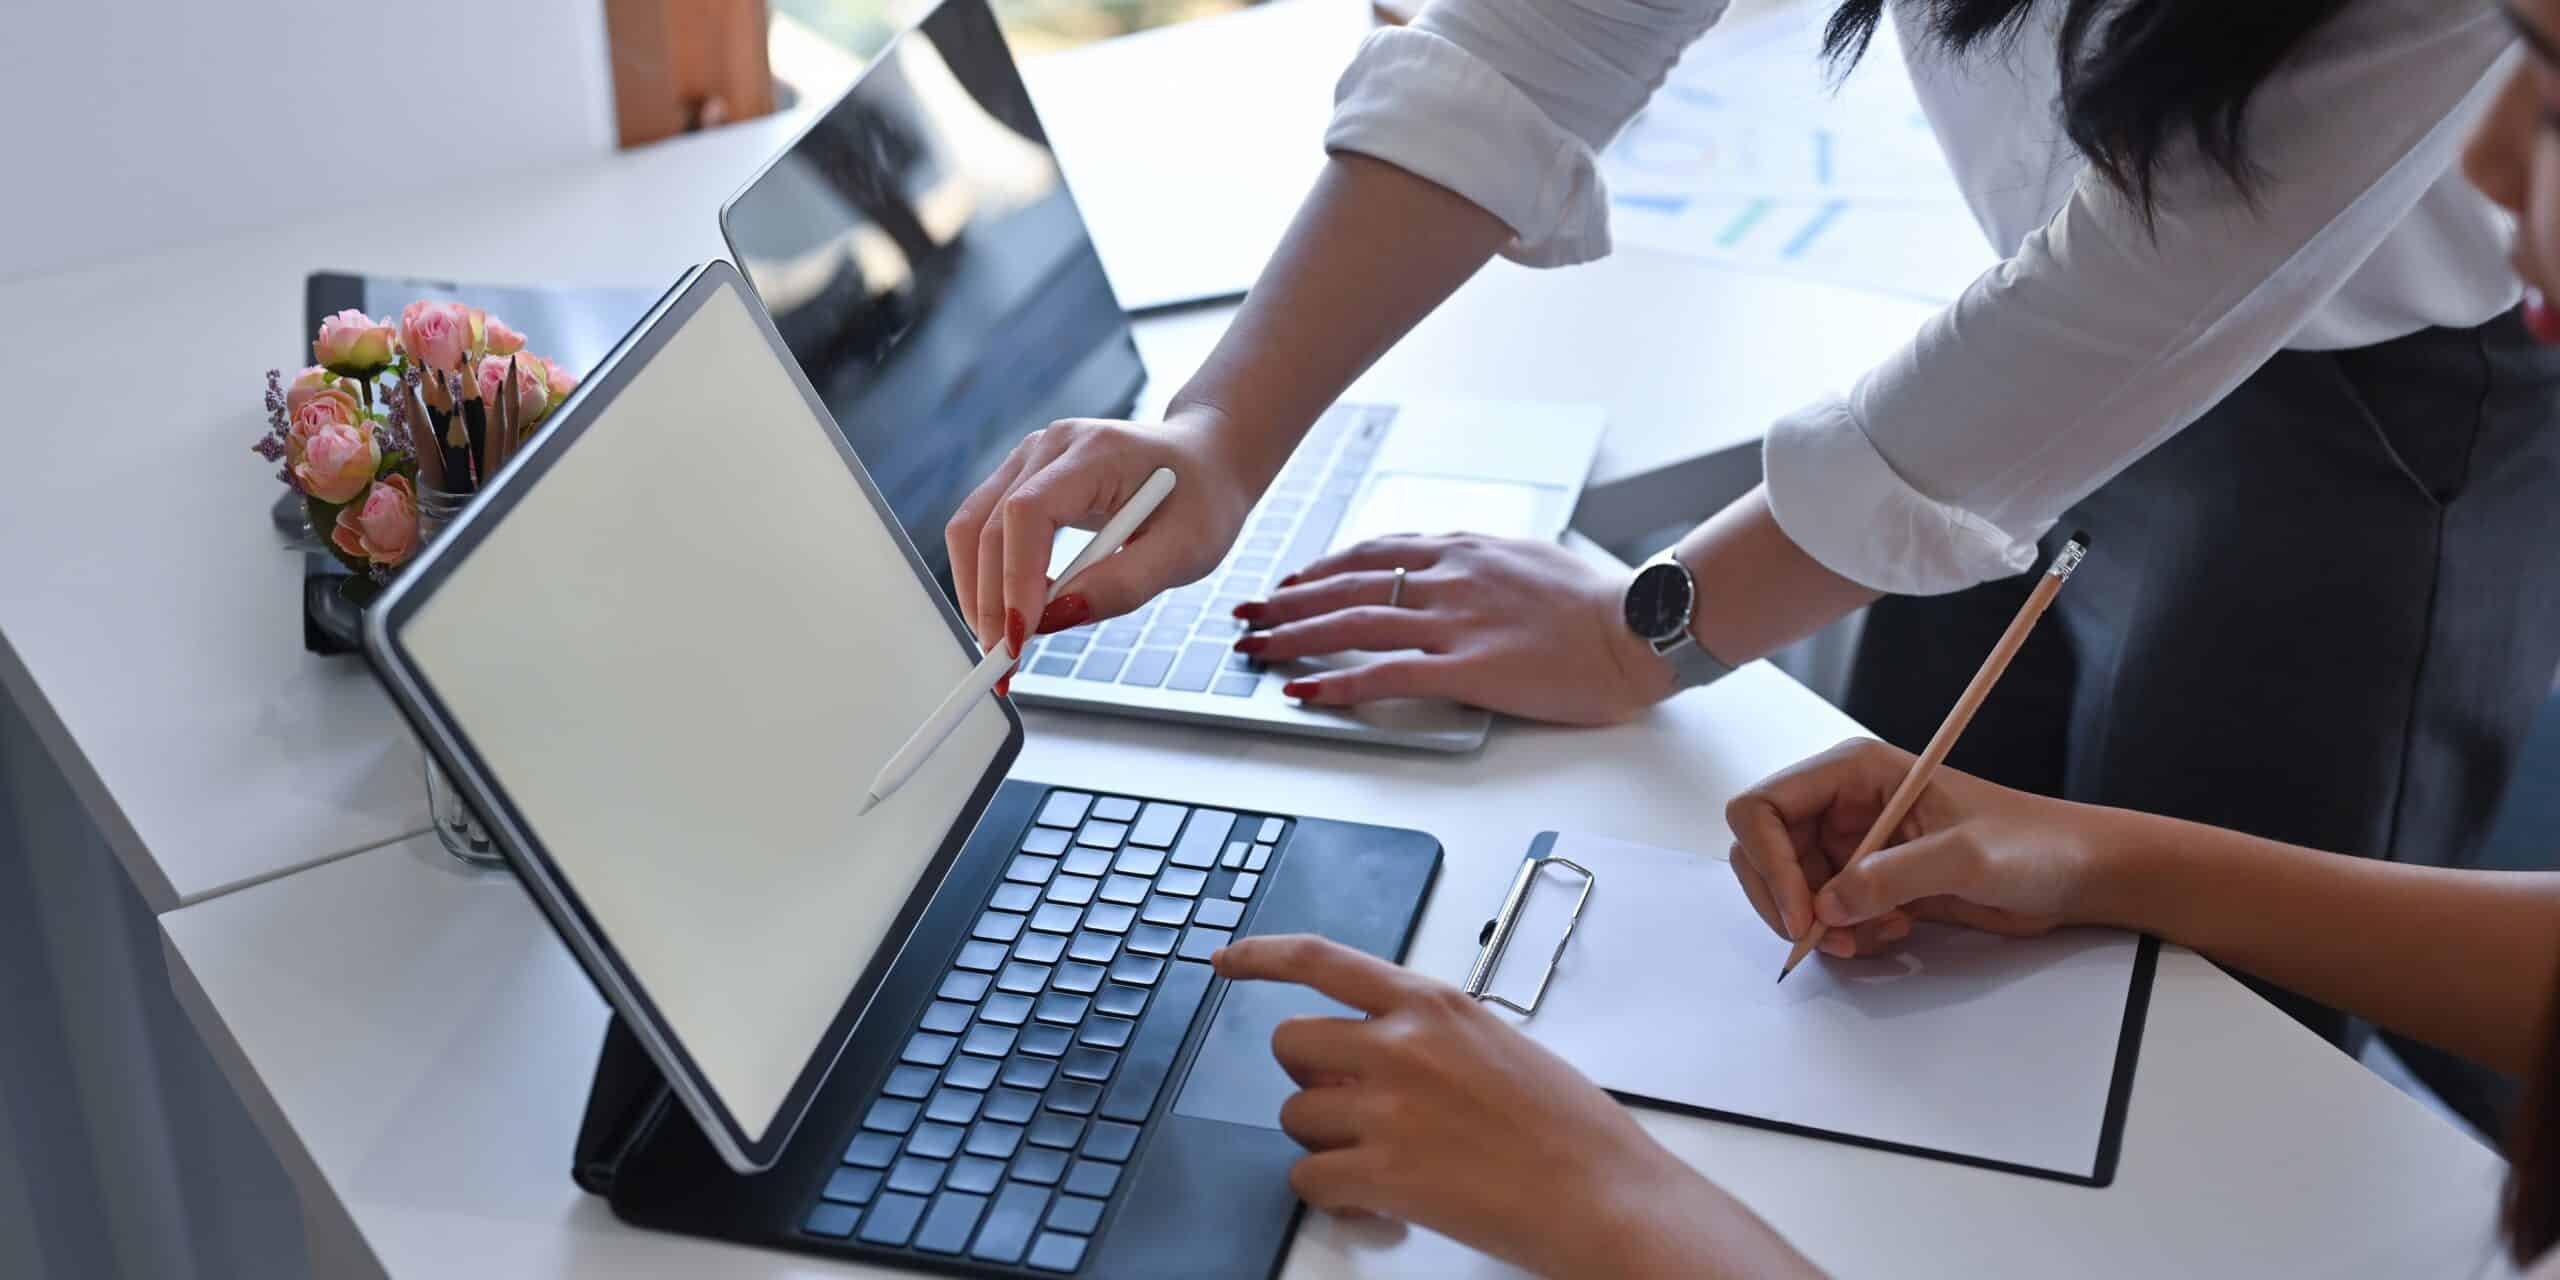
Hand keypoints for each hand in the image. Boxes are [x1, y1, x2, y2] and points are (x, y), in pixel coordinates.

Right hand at [944, 405, 1262, 658]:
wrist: (1207, 459)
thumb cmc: (1203, 499)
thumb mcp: (1186, 551)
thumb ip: (1124, 584)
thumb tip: (1055, 619)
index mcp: (1096, 451)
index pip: (1028, 512)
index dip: (1015, 579)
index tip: (1019, 640)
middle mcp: (1051, 447)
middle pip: (987, 526)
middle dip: (989, 604)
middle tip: (1004, 668)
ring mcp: (1030, 460)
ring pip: (971, 529)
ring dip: (978, 594)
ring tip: (1005, 649)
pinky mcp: (1022, 480)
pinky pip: (983, 530)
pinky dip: (989, 579)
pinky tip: (1016, 614)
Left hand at [1212, 935, 1814, 1278]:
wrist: (1604, 1193)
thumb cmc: (1570, 1127)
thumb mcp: (1497, 1045)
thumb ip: (1427, 1036)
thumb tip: (1372, 1053)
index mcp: (1433, 1004)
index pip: (1322, 959)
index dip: (1263, 956)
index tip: (1228, 960)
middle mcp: (1400, 1045)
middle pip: (1292, 1043)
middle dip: (1310, 1075)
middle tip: (1347, 1104)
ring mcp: (1387, 1109)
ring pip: (1297, 1115)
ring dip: (1327, 1140)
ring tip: (1385, 1158)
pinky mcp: (1383, 1174)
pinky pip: (1309, 1177)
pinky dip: (1333, 1192)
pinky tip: (1377, 1196)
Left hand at [1233, 534, 1673, 724]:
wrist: (1637, 626)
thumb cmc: (1596, 602)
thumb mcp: (1531, 558)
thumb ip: (1483, 563)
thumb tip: (1457, 567)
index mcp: (1464, 549)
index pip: (1373, 552)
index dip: (1322, 568)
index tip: (1292, 583)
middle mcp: (1448, 577)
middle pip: (1347, 584)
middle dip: (1288, 600)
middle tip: (1248, 614)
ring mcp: (1454, 622)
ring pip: (1352, 623)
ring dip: (1293, 635)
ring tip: (1254, 648)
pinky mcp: (1466, 669)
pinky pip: (1384, 673)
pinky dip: (1336, 680)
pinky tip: (1304, 690)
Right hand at [1724, 739, 2120, 958]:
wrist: (2074, 874)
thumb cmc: (2033, 843)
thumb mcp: (1966, 857)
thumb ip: (1892, 877)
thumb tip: (1824, 907)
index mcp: (1854, 772)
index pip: (1764, 808)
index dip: (1767, 862)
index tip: (1802, 914)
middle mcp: (1842, 804)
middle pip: (1763, 852)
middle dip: (1786, 901)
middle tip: (1826, 940)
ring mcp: (1853, 844)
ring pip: (1791, 890)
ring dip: (1818, 926)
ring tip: (1871, 938)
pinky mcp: (1870, 881)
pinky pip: (1825, 914)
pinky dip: (1843, 936)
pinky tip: (1890, 934)